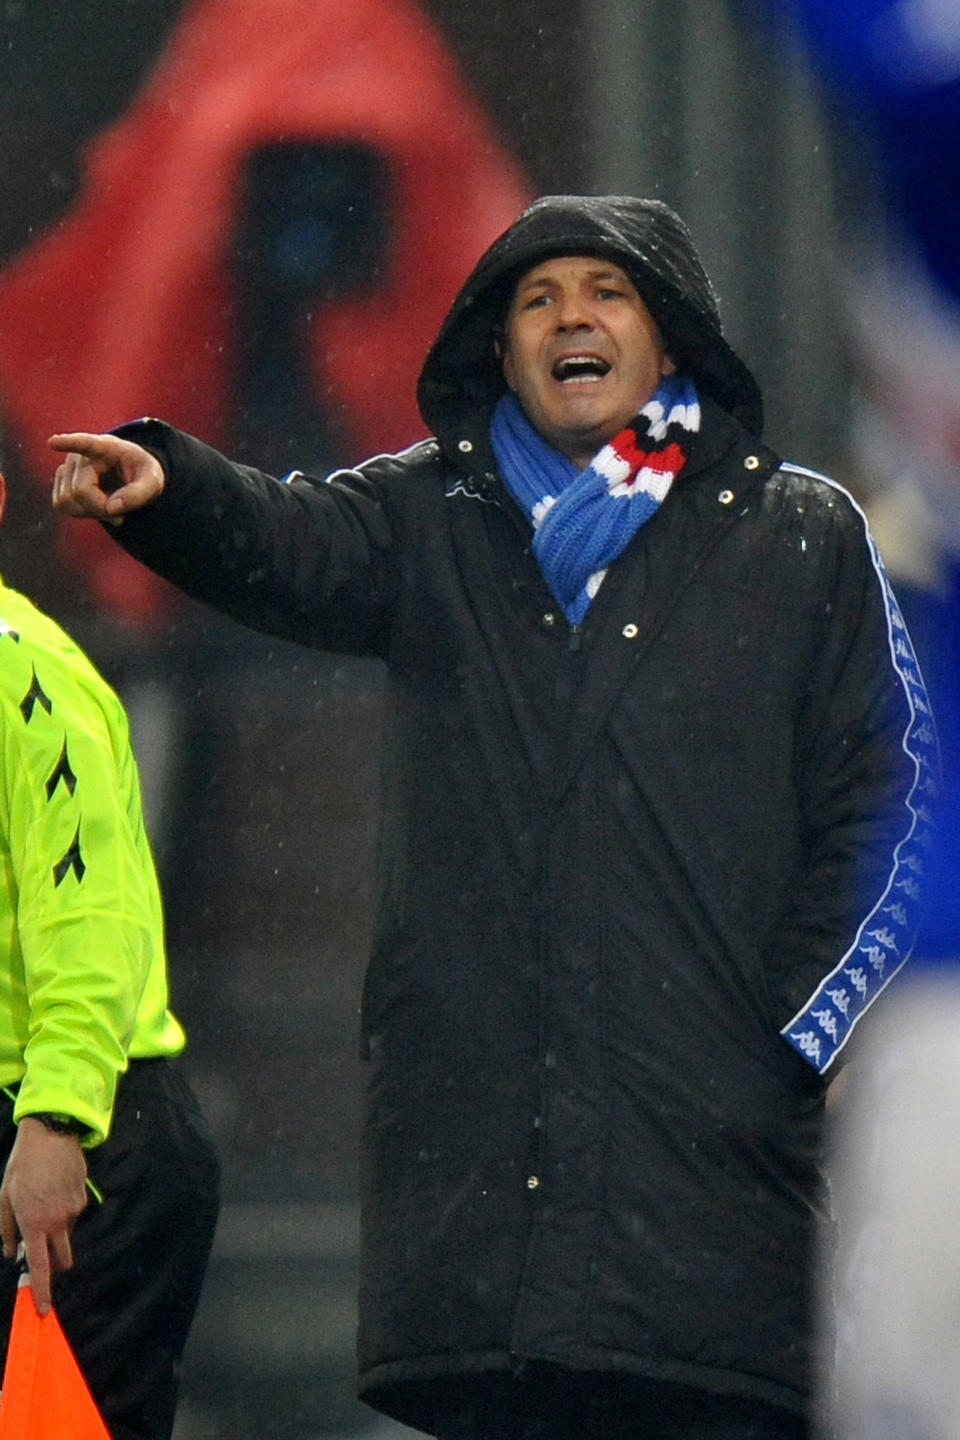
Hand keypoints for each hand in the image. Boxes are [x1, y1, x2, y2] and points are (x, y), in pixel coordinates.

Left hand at [0, 1118, 88, 1312]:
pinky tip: (54, 1192)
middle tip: (40, 1250)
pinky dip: (63, 1213)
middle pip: (62, 1259)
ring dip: (56, 1233)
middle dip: (53, 1263)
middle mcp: (58, 1221)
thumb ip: (7, 1229)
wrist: (53, 1133)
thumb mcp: (4, 1196)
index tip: (44, 1308)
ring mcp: (74, 1210)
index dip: (42, 1289)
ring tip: (43, 1205)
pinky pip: (72, 1216)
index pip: (40, 1266)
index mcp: (34, 1223)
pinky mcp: (83, 1198)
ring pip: (66, 1235)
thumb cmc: (23, 1165)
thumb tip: (11, 1252)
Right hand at [50, 431, 164, 523]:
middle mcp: (80, 454)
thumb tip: (111, 508)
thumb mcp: (153, 482)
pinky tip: (97, 508)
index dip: (68, 443)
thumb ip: (138, 495)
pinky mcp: (61, 481)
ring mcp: (67, 467)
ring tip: (110, 508)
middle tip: (120, 513)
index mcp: (106, 447)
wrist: (132, 475)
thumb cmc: (142, 474)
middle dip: (100, 508)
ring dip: (90, 512)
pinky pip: (61, 505)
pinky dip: (81, 513)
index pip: (85, 443)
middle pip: (79, 491)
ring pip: (66, 501)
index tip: (53, 442)